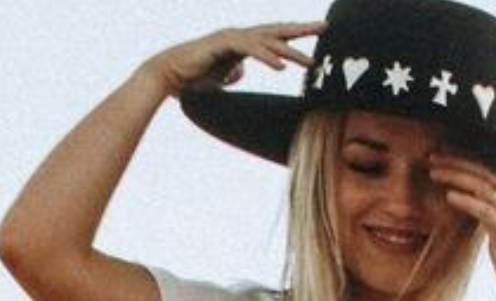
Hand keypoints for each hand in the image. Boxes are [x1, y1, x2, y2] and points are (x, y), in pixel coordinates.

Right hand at [144, 19, 327, 96]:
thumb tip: (242, 71)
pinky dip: (266, 57)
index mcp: (243, 43)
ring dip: (290, 52)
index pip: (274, 37)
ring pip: (267, 41)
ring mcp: (231, 37)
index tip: (317, 35)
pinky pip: (249, 50)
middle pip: (276, 31)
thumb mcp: (220, 78)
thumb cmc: (193, 78)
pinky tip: (281, 67)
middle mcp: (240, 36)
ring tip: (309, 62)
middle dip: (301, 30)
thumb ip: (232, 72)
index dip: (295, 36)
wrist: (170, 74)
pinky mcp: (222, 44)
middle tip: (325, 27)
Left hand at [428, 147, 495, 300]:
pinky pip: (483, 209)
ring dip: (455, 178)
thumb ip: (487, 213)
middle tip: (432, 159)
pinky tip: (449, 196)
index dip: (462, 161)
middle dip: (455, 163)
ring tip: (434, 174)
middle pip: (481, 173)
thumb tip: (468, 205)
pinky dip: (465, 200)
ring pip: (480, 186)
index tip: (441, 157)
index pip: (485, 170)